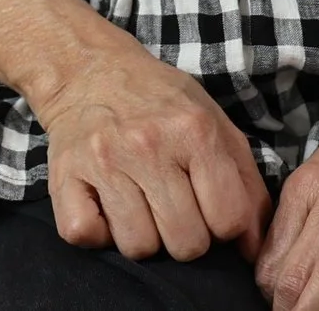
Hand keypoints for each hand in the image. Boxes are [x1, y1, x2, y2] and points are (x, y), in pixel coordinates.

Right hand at [32, 34, 271, 262]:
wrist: (87, 69)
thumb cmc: (159, 102)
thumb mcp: (215, 124)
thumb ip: (245, 184)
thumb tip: (253, 250)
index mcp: (194, 130)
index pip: (228, 220)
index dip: (225, 227)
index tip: (209, 209)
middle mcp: (148, 144)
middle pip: (185, 243)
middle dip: (185, 236)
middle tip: (172, 207)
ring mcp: (104, 161)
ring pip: (138, 248)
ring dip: (142, 236)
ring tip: (139, 204)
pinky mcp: (65, 175)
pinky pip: (84, 235)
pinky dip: (96, 232)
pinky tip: (105, 207)